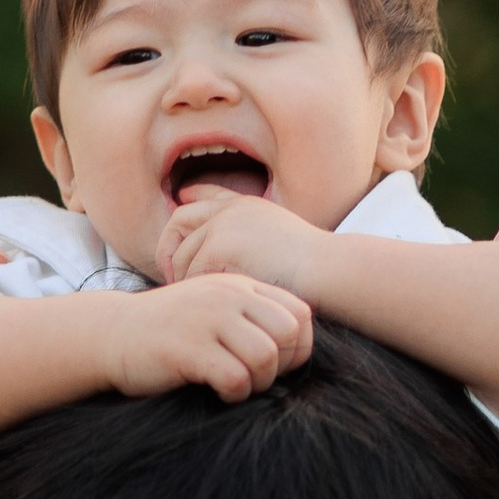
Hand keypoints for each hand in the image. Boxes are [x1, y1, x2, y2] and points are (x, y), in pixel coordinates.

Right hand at [104, 274, 314, 402]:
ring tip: (237, 386)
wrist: (112, 333)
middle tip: (257, 379)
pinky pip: (235, 377)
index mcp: (239, 286)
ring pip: (266, 356)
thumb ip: (250, 314)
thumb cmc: (170, 329)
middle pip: (288, 333)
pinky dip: (235, 393)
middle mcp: (227, 296)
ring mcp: (207, 319)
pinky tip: (218, 391)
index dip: (299, 347)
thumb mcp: (214, 307)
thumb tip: (297, 345)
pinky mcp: (187, 348)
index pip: (300, 313)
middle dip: (282, 366)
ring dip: (258, 382)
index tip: (277, 366)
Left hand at [158, 193, 331, 296]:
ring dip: (184, 277)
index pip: (207, 194)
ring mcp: (225, 224)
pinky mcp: (220, 246)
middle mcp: (231, 209)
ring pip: (183, 254)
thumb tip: (225, 259)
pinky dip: (198, 290)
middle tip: (172, 275)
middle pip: (180, 220)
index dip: (190, 197)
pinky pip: (194, 273)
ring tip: (194, 297)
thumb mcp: (280, 245)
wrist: (328, 271)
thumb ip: (251, 242)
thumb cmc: (314, 270)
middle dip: (170, 248)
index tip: (182, 200)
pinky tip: (207, 303)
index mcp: (246, 206)